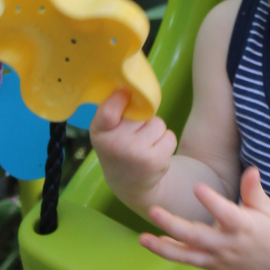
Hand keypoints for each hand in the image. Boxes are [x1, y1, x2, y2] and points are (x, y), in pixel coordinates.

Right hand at [90, 89, 177, 205]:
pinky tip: (154, 153)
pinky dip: (165, 142)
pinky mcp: (156, 161)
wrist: (129, 184)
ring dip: (155, 131)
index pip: (109, 111)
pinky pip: (170, 136)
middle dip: (142, 119)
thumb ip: (113, 110)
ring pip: (158, 123)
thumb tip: (130, 85)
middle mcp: (116, 145)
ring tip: (144, 145)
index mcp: (100, 133)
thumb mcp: (106, 131)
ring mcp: (137, 154)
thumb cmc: (118, 147)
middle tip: (133, 135)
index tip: (125, 92)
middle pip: (142, 113)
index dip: (119, 98)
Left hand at [139, 167, 269, 269]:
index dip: (212, 201)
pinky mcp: (212, 265)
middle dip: (173, 225)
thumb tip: (252, 170)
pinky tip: (153, 241)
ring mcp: (218, 258)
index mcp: (244, 226)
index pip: (226, 213)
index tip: (198, 186)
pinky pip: (188, 260)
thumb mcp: (266, 205)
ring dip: (163, 247)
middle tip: (153, 211)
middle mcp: (228, 244)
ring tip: (142, 238)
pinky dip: (171, 252)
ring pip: (187, 255)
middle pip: (197, 236)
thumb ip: (254, 189)